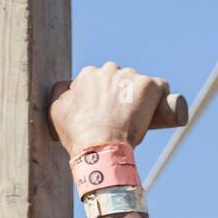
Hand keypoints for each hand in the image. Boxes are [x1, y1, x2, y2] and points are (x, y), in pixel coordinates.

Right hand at [50, 62, 168, 157]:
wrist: (100, 147)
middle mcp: (109, 70)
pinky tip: (157, 111)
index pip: (101, 81)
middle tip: (123, 116)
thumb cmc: (78, 134)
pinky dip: (160, 97)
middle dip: (122, 93)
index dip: (105, 97)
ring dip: (139, 96)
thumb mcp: (56, 112)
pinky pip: (161, 86)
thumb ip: (59, 95)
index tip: (108, 112)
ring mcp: (130, 76)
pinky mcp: (149, 85)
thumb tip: (67, 87)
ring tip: (137, 118)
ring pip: (139, 83)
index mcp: (88, 74)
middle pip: (120, 79)